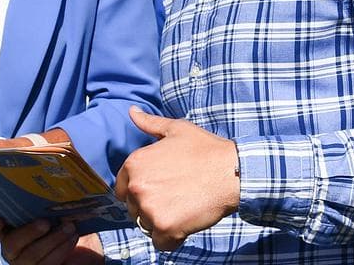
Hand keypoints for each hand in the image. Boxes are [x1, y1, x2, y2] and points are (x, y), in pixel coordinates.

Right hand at [0, 217, 102, 264]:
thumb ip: (46, 207)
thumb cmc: (66, 228)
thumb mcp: (55, 215)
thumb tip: (53, 192)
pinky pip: (47, 264)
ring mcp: (26, 264)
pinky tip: (72, 239)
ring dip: (52, 240)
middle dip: (29, 232)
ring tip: (69, 228)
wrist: (84, 253)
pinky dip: (61, 250)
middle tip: (47, 222)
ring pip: (31, 256)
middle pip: (12, 244)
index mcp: (12, 233)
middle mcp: (15, 251)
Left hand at [114, 107, 238, 250]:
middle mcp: (137, 187)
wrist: (231, 171)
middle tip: (174, 197)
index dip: (140, 190)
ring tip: (181, 208)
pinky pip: (160, 243)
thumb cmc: (205, 149)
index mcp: (134, 164)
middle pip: (133, 209)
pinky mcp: (166, 228)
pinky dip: (172, 238)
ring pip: (146, 225)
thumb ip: (150, 123)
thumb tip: (132, 111)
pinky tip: (186, 223)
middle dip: (149, 206)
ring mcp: (150, 209)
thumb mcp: (176, 129)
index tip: (159, 188)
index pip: (122, 189)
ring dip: (160, 222)